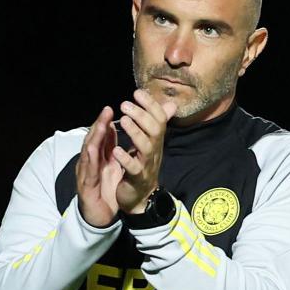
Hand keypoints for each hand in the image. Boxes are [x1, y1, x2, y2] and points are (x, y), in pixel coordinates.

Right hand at [76, 106, 123, 226]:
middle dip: (99, 125)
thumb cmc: (104, 191)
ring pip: (88, 153)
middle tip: (106, 110)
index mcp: (97, 158)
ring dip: (93, 138)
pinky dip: (90, 160)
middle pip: (92, 140)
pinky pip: (88, 172)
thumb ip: (109, 148)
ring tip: (100, 125)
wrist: (98, 217)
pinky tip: (92, 151)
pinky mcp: (85, 187)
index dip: (104, 123)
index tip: (110, 109)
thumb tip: (113, 128)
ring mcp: (85, 174)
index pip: (100, 138)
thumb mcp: (109, 166)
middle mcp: (89, 163)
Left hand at [113, 89, 177, 213]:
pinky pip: (134, 168)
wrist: (141, 196)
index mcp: (156, 140)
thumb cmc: (143, 165)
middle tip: (125, 104)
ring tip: (123, 120)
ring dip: (135, 132)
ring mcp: (147, 164)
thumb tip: (171, 104)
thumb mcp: (151, 142)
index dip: (150, 105)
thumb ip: (158, 123)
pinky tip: (118, 150)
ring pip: (146, 146)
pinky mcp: (138, 178)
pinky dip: (126, 158)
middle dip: (141, 115)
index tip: (137, 92)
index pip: (159, 118)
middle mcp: (154, 150)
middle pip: (155, 130)